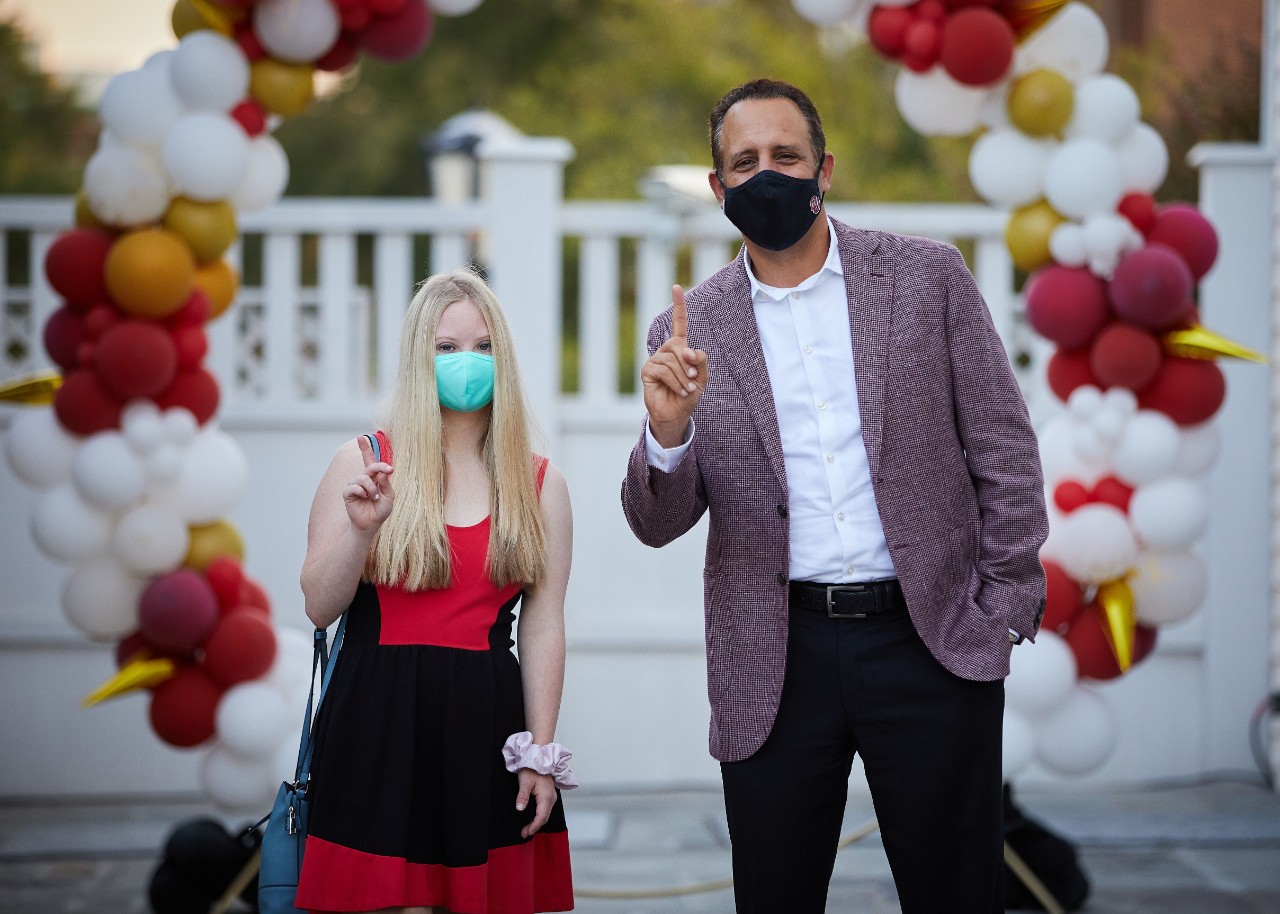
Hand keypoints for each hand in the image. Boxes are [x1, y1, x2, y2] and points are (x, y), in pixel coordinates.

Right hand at [343, 435, 393, 532]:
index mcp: (375, 478)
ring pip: (363, 477)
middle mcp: (364, 479)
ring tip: (374, 497)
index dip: (365, 448)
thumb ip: (386, 484)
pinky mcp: (348, 494)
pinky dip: (361, 491)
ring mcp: (355, 486)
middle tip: (389, 470)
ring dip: (371, 487)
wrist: (371, 524)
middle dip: (379, 466)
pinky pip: (353, 487)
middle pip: (370, 466)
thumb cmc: (380, 511)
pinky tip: (365, 497)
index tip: (361, 437)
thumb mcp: (389, 497)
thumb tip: (384, 472)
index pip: (369, 460)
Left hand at [516, 769, 558, 838]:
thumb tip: (520, 809)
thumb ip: (522, 796)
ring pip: (546, 814)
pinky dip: (539, 816)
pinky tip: (532, 819)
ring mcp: (551, 797)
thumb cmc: (532, 768)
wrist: (539, 758)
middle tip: (524, 833)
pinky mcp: (549, 795)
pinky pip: (545, 809)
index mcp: (546, 796)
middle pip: (545, 818)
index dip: (534, 826)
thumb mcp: (525, 782)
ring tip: (527, 829)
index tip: (525, 832)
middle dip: (535, 827)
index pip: (541, 817)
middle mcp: (551, 798)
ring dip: (537, 822)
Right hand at [640, 285, 707, 446]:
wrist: (677, 413)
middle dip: (689, 364)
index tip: (677, 286)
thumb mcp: (701, 376)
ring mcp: (655, 360)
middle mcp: (666, 351)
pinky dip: (675, 381)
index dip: (678, 306)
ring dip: (684, 377)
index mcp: (680, 348)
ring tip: (687, 389)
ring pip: (672, 360)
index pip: (678, 323)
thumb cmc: (689, 394)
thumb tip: (687, 350)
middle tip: (693, 379)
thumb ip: (700, 360)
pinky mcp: (648, 371)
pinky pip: (664, 370)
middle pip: (679, 346)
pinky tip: (678, 390)